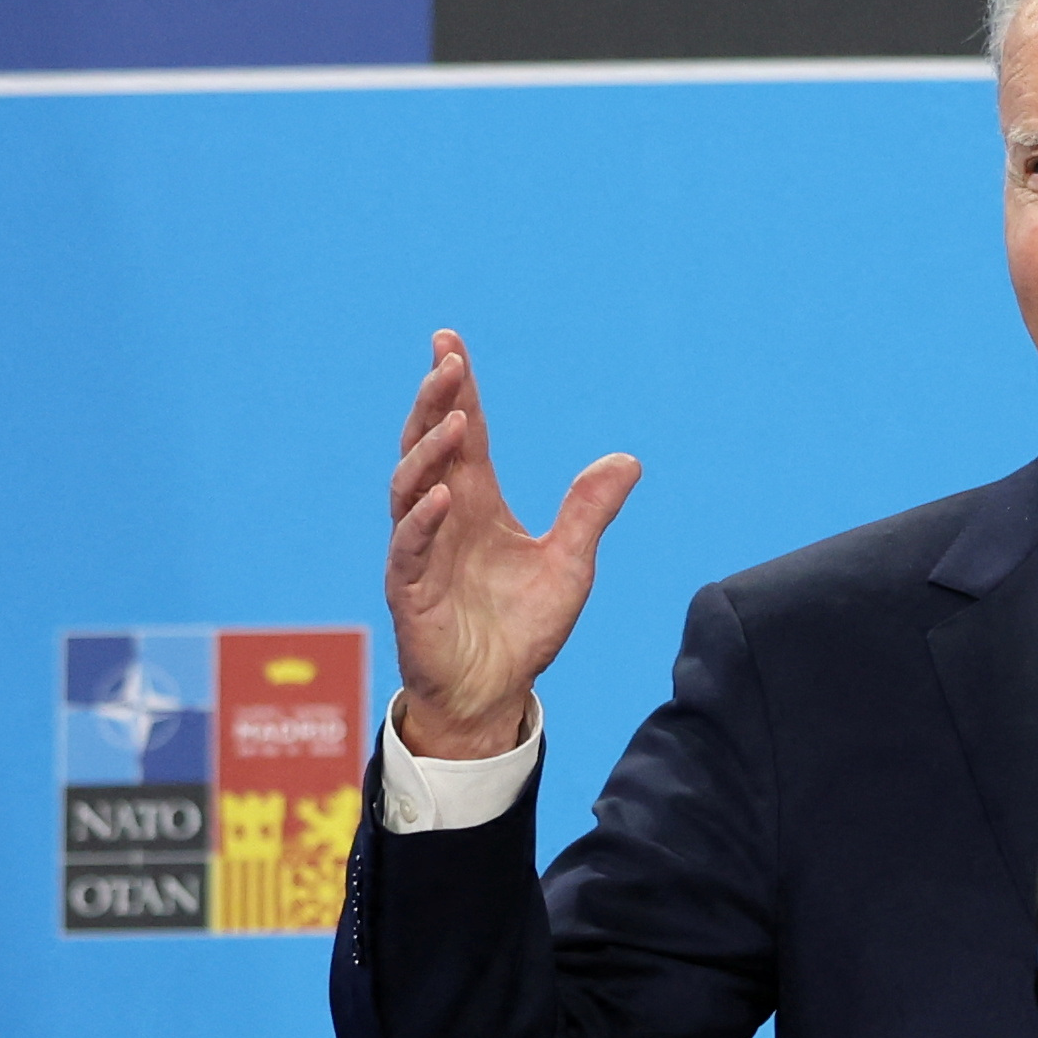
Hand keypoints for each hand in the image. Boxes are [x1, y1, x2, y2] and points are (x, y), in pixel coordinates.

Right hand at [384, 331, 638, 763]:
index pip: (464, 434)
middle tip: (447, 361)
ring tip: (457, 420)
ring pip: (410, 487)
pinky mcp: (410, 591)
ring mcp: (420, 551)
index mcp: (476, 503)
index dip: (457, 389)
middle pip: (429, 445)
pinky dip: (424, 521)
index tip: (450, 342)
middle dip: (436, 401)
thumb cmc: (522, 630)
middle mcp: (443, 517)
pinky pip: (409, 549)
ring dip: (430, 451)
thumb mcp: (570, 565)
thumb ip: (590, 513)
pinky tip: (444, 497)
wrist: (494, 694)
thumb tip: (627, 461)